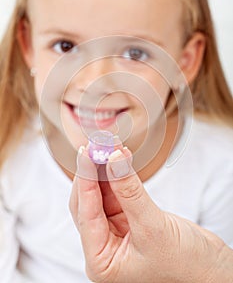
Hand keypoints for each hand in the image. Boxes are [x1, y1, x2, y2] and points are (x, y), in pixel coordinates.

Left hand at [69, 146, 231, 282]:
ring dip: (106, 170)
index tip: (86, 153)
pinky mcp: (129, 219)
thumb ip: (130, 191)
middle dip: (93, 172)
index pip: (85, 213)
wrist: (210, 268)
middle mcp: (104, 246)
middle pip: (89, 202)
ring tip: (110, 146)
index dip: (85, 180)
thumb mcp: (153, 226)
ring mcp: (116, 232)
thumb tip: (113, 159)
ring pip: (102, 195)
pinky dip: (118, 175)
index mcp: (101, 260)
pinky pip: (118, 193)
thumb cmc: (185, 263)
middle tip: (98, 145)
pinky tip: (120, 158)